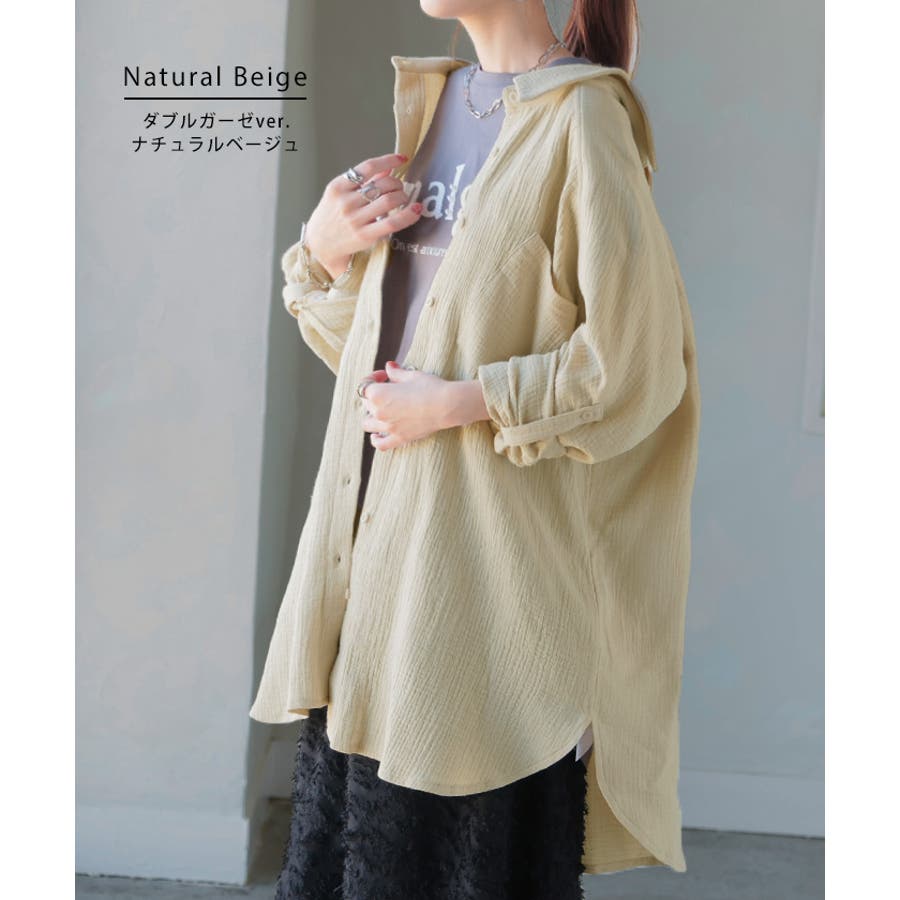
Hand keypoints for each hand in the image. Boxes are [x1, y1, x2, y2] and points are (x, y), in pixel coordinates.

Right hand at [304, 153, 423, 279]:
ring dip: (402, 196)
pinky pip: (392, 222)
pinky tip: (416, 210)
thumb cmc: (333, 216)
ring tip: (403, 199)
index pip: (368, 167)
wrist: (320, 244)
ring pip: (389, 200)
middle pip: (382, 184)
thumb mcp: (340, 194)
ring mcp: (355, 219)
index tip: (402, 159)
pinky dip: (408, 215)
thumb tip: (388, 169)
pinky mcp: (365, 235)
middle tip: (399, 188)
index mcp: (338, 186)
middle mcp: (346, 202)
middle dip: (397, 184)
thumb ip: (362, 181)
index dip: (388, 160)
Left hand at [360, 362, 489, 450]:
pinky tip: (377, 435)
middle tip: (389, 389)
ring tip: (381, 411)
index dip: (373, 378)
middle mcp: (379, 412)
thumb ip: (396, 373)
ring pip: (367, 424)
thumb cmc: (430, 387)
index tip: (384, 375)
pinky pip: (380, 444)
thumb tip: (389, 367)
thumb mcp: (411, 375)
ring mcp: (388, 427)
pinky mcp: (400, 438)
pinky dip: (376, 440)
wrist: (447, 405)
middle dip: (375, 395)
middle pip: (366, 404)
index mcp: (378, 394)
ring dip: (371, 416)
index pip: (365, 386)